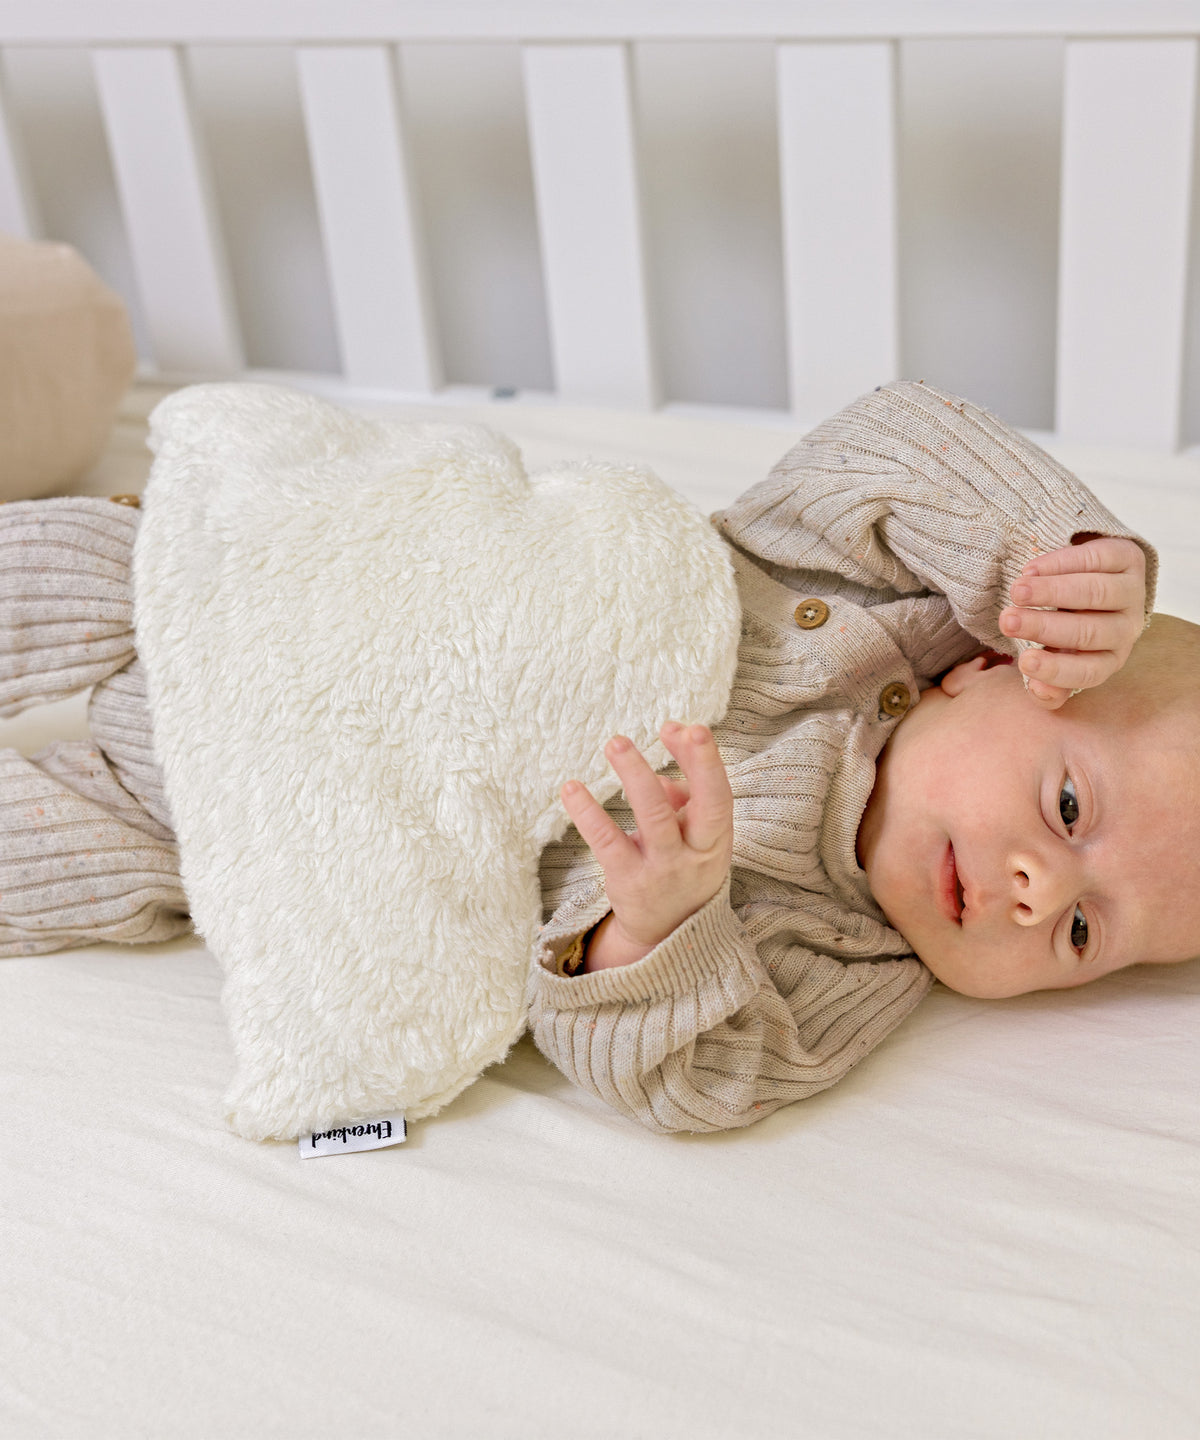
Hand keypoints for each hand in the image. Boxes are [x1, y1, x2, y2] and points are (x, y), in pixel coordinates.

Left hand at [559, 722, 733, 963]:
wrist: (666, 934)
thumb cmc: (683, 866)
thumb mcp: (695, 834)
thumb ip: (683, 793)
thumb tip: (662, 760)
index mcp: (716, 840)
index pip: (720, 796)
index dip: (709, 763)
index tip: (692, 728)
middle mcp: (695, 855)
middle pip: (704, 808)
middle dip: (696, 764)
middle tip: (674, 726)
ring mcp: (662, 869)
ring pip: (653, 818)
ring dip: (636, 776)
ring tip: (616, 743)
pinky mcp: (626, 880)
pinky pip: (606, 841)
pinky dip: (588, 812)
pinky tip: (571, 788)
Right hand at [998, 534, 1146, 708]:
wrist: (1088, 578)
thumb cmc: (1067, 621)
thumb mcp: (1056, 651)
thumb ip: (1046, 675)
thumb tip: (1037, 692)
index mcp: (1109, 659)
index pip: (1089, 672)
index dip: (1057, 670)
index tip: (1024, 661)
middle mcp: (1126, 629)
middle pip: (1089, 631)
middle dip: (1044, 626)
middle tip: (1007, 620)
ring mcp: (1131, 592)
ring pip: (1095, 593)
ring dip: (1052, 591)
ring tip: (1016, 591)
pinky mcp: (1128, 557)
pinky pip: (1097, 559)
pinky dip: (1061, 563)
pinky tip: (1032, 569)